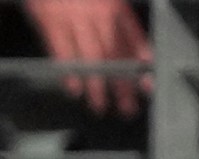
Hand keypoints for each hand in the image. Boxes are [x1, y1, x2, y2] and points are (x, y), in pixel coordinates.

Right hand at [23, 0, 150, 113]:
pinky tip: (75, 89)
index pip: (131, 34)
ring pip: (90, 56)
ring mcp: (74, 17)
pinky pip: (62, 50)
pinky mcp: (50, 21)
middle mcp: (97, 11)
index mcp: (112, 3)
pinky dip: (69, 71)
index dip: (140, 59)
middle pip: (114, 52)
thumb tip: (129, 43)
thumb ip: (115, 13)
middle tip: (128, 107)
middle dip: (122, 82)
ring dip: (97, 85)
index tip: (147, 81)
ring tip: (101, 106)